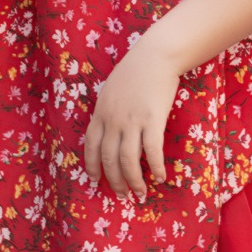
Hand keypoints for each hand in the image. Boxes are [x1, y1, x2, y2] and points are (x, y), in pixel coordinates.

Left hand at [83, 51, 181, 198]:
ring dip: (134, 181)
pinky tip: (160, 178)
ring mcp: (132, 121)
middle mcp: (113, 120)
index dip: (91, 166)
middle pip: (109, 158)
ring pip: (128, 160)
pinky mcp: (152, 120)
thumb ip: (107, 111)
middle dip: (114, 181)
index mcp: (100, 113)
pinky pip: (152, 151)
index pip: (90, 146)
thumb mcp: (110, 91)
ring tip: (141, 194)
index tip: (94, 181)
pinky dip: (156, 167)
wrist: (154, 56)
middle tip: (122, 195)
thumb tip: (108, 130)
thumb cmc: (134, 71)